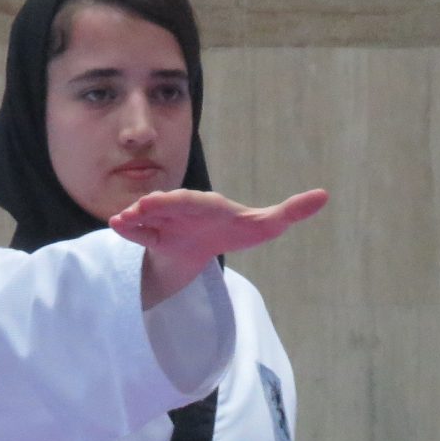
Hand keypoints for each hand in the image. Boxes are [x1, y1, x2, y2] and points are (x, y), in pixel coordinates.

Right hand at [111, 188, 328, 304]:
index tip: (178, 200)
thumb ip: (292, 211)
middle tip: (143, 206)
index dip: (187, 202)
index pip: (199, 201)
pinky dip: (129, 230)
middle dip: (158, 205)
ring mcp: (166, 221)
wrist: (207, 245)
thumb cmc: (237, 229)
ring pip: (150, 217)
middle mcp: (185, 208)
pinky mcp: (154, 237)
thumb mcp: (266, 224)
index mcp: (210, 204)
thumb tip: (324, 195)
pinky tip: (115, 227)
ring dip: (136, 216)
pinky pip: (140, 234)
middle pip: (171, 205)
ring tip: (122, 219)